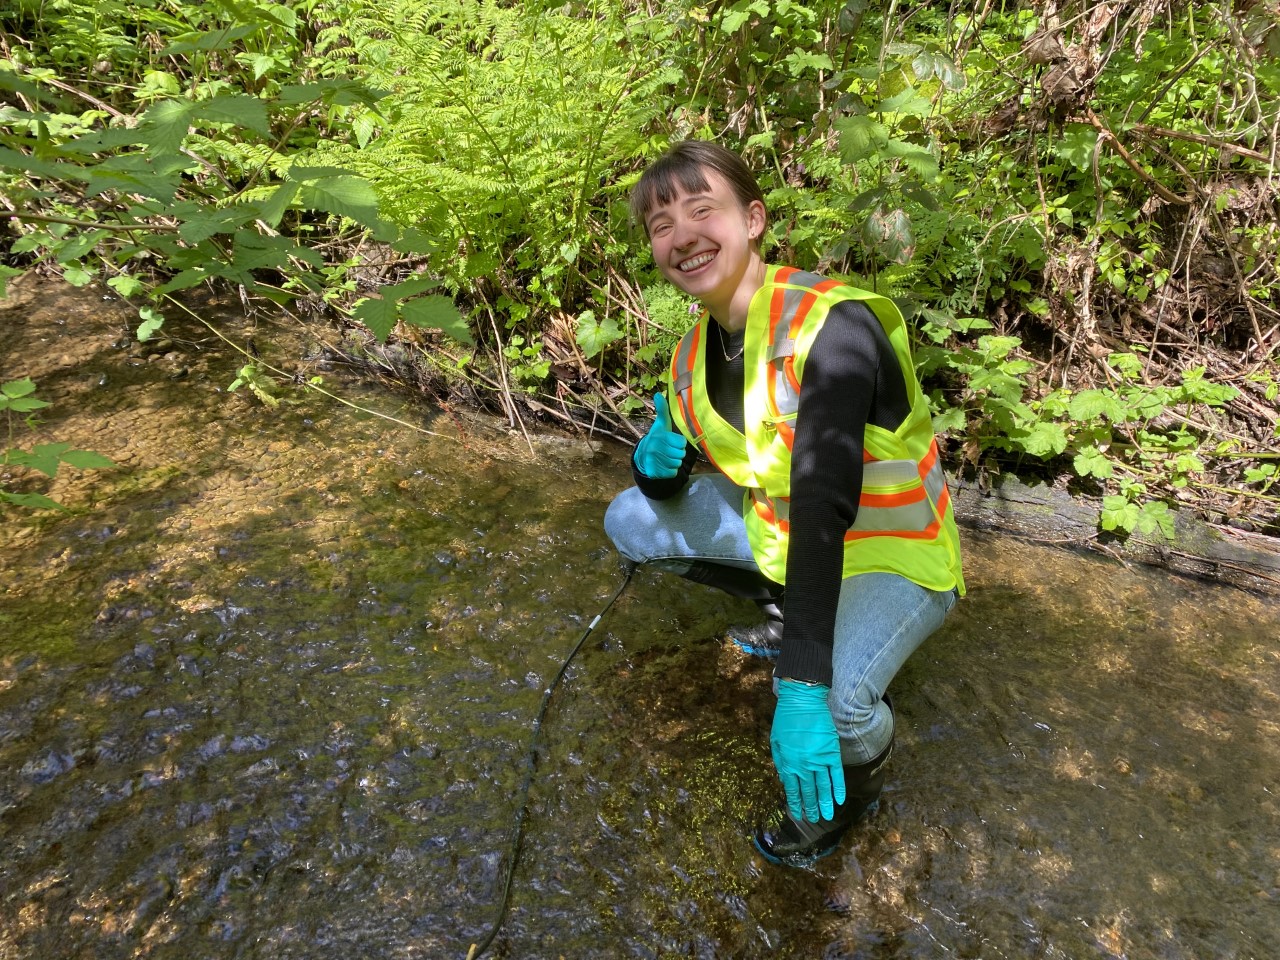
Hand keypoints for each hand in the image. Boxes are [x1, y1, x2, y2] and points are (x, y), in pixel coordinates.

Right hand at [634, 393, 686, 478]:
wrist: (643, 456)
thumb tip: (658, 394)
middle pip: (681, 454)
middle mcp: (656, 448)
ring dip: (674, 461)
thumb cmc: (657, 438)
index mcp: (660, 436)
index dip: (679, 443)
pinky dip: (670, 470)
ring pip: (677, 464)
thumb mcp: (661, 424)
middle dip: (677, 453)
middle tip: (669, 450)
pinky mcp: (655, 472)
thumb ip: (662, 410)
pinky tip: (663, 465)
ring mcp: (654, 460)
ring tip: (666, 457)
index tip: (672, 441)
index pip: (682, 443)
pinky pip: (672, 473)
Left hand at [770, 679, 845, 822]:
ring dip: (825, 803)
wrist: (802, 700)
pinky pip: (836, 774)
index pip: (793, 789)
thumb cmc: (786, 719)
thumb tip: (786, 781)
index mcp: (788, 762)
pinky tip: (839, 800)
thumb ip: (781, 763)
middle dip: (811, 807)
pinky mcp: (832, 752)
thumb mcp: (775, 742)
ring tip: (827, 816)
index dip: (796, 802)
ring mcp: (819, 759)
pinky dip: (838, 788)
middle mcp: (804, 765)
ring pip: (823, 787)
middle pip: (809, 791)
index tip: (798, 813)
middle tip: (814, 819)